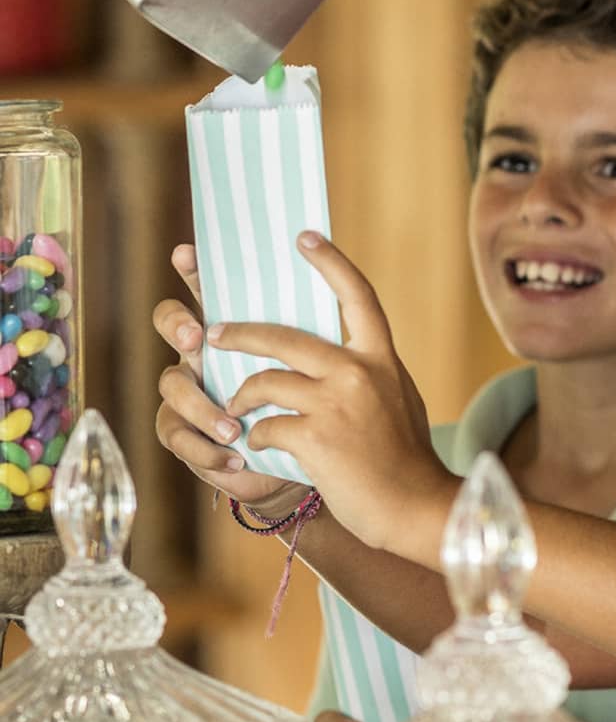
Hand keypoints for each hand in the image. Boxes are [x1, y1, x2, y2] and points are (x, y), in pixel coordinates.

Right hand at [154, 243, 302, 511]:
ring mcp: (190, 390)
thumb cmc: (316, 413)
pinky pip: (178, 434)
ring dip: (200, 405)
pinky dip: (206, 448)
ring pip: (172, 383)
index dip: (195, 270)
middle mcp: (206, 353)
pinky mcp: (185, 432)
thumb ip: (315, 339)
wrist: (305, 469)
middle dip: (178, 324)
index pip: (212, 291)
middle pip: (172, 321)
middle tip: (198, 338)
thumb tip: (336, 286)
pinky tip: (233, 457)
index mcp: (239, 330)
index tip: (187, 252)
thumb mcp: (322, 374)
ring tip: (232, 429)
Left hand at [211, 232, 453, 557]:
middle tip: (214, 333)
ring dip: (241, 395)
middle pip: (282, 336)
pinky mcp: (316, 437)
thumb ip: (370, 373)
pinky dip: (256, 436)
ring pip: (265, 381)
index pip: (358, 295)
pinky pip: (266, 425)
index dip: (330, 262)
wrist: (417, 509)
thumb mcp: (399, 400)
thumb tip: (339, 355)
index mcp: (382, 358)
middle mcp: (359, 371)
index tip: (305, 236)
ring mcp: (337, 403)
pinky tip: (258, 448)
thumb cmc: (405, 461)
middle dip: (239, 333)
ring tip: (234, 407)